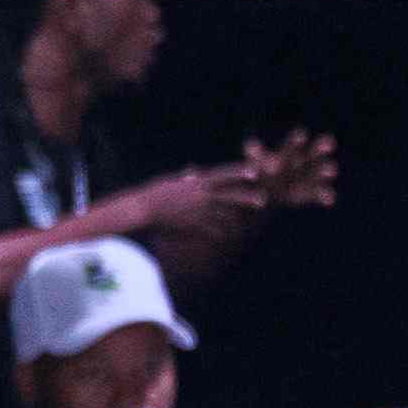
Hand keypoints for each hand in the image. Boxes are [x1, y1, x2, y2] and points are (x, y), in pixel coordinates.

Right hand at [138, 159, 262, 249]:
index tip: (254, 171)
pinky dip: (219, 233)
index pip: (223, 174)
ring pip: (224, 215)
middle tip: (264, 200)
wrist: (143, 209)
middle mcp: (202, 195)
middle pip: (231, 196)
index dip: (239, 172)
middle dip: (248, 198)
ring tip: (243, 223)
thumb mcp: (172, 181)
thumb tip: (194, 170)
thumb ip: (186, 177)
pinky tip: (225, 236)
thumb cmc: (154, 192)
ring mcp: (199, 211)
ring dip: (234, 219)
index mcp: (198, 182)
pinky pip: (212, 230)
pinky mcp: (194, 225)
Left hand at [240, 128, 340, 213]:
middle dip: (320, 147)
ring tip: (331, 169)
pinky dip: (325, 195)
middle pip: (314, 151)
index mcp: (288, 150)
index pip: (294, 142)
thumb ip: (254, 156)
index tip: (301, 136)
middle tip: (329, 142)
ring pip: (321, 170)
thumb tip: (250, 154)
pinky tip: (329, 199)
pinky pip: (320, 193)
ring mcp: (309, 177)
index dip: (297, 139)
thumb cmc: (261, 171)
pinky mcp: (311, 193)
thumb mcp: (255, 164)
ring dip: (325, 169)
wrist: (268, 191)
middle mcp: (303, 160)